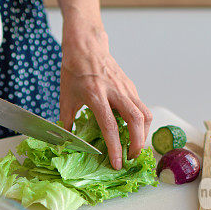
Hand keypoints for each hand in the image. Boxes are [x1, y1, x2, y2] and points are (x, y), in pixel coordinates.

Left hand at [59, 20, 151, 169]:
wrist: (85, 46)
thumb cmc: (74, 71)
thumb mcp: (65, 97)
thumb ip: (66, 121)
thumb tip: (66, 141)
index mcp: (96, 96)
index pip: (110, 126)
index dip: (115, 148)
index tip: (117, 163)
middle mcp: (115, 92)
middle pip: (136, 121)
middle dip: (137, 143)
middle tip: (130, 157)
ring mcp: (126, 89)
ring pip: (145, 114)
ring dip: (143, 134)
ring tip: (134, 147)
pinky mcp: (131, 87)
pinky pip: (142, 108)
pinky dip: (141, 123)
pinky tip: (133, 131)